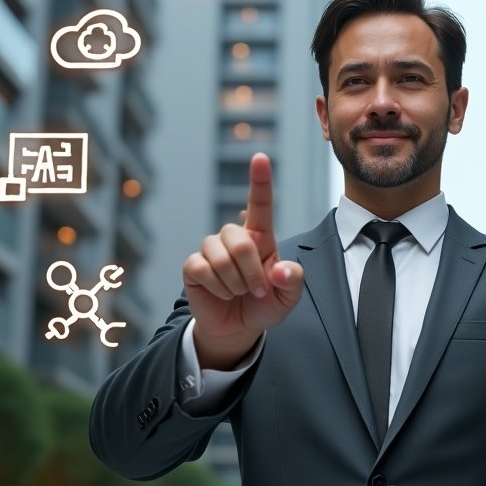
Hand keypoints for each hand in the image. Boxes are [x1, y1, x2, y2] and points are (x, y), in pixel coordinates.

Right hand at [182, 153, 304, 365]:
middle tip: (258, 290)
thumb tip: (279, 271)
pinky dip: (217, 287)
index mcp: (261, 237)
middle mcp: (234, 237)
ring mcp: (211, 250)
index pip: (260, 203)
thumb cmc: (265, 304)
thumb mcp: (289, 297)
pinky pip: (202, 268)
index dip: (260, 181)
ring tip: (239, 292)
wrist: (239, 328)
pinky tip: (221, 293)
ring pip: (220, 254)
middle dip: (251, 271)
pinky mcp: (193, 266)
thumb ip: (292, 281)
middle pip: (239, 239)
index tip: (260, 157)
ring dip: (234, 281)